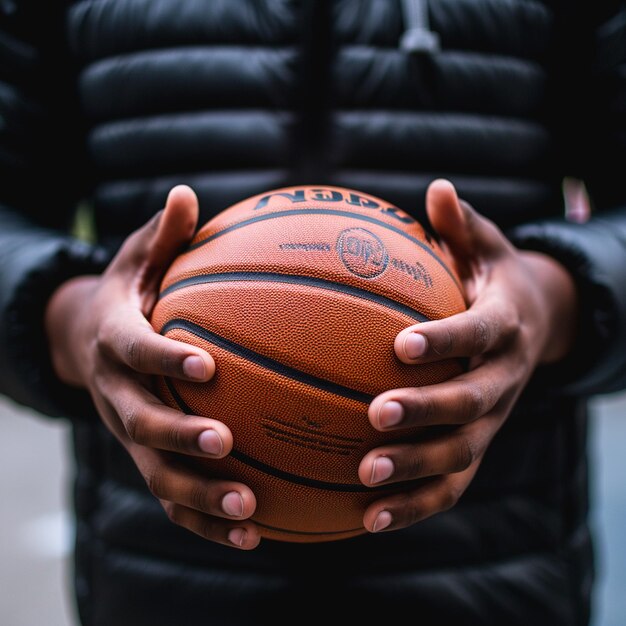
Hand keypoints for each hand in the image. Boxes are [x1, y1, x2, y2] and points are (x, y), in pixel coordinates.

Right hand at [45, 185, 259, 548]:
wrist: (87, 341)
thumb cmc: (130, 295)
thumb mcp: (137, 259)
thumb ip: (162, 237)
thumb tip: (187, 194)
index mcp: (115, 341)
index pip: (135, 351)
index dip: (164, 359)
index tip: (205, 366)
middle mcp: (116, 393)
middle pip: (139, 424)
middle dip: (179, 438)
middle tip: (225, 445)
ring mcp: (128, 433)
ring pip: (155, 473)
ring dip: (200, 495)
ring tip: (251, 509)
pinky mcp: (144, 458)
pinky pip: (171, 497)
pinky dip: (206, 519)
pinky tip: (255, 532)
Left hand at [358, 179, 578, 532]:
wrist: (536, 328)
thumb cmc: (493, 284)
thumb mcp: (486, 249)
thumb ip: (461, 227)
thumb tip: (437, 187)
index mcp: (504, 327)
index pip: (480, 334)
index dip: (447, 339)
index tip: (402, 344)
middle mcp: (504, 379)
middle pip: (473, 403)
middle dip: (427, 411)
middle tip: (376, 416)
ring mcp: (493, 422)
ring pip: (462, 455)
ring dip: (416, 471)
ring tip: (365, 479)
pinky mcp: (478, 449)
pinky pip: (450, 485)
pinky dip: (414, 505)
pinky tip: (367, 517)